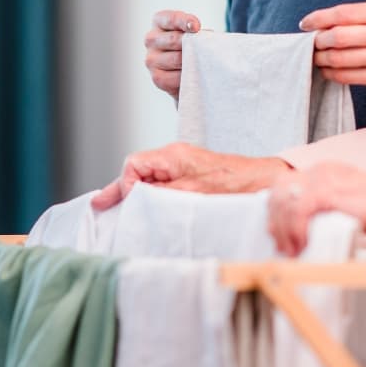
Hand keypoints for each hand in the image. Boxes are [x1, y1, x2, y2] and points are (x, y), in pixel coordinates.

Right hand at [91, 142, 291, 209]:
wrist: (264, 182)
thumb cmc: (233, 186)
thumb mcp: (191, 193)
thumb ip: (159, 193)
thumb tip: (134, 196)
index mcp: (173, 155)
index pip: (134, 164)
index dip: (126, 184)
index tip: (130, 202)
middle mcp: (175, 157)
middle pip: (137, 170)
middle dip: (121, 189)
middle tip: (101, 206)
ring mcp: (183, 166)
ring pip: (149, 178)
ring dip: (136, 194)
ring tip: (119, 211)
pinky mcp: (192, 176)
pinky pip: (163, 184)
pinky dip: (152, 196)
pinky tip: (146, 210)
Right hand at [144, 10, 200, 98]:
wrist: (188, 69)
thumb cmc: (193, 44)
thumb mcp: (194, 31)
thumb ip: (195, 30)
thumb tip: (204, 36)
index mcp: (159, 21)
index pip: (171, 19)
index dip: (184, 22)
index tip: (196, 27)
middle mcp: (151, 39)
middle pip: (174, 40)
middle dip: (191, 45)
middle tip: (203, 49)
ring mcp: (151, 59)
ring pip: (176, 59)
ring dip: (192, 61)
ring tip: (201, 62)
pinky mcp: (156, 77)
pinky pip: (174, 77)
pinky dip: (187, 76)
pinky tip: (193, 74)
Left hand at [267, 162, 365, 256]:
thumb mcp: (344, 199)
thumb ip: (324, 205)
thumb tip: (303, 225)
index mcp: (322, 170)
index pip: (285, 183)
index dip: (277, 207)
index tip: (277, 229)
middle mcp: (318, 171)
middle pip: (279, 191)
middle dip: (275, 219)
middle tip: (280, 243)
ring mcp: (322, 180)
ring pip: (285, 203)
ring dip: (283, 230)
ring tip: (290, 249)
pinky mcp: (327, 192)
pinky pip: (299, 212)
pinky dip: (296, 231)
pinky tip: (301, 244)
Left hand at [300, 0, 365, 120]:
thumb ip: (362, 16)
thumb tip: (323, 23)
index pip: (342, 13)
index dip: (318, 19)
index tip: (305, 24)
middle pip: (337, 37)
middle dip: (318, 41)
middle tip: (313, 43)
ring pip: (338, 58)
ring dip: (322, 59)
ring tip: (318, 57)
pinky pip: (346, 76)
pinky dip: (332, 74)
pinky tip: (329, 70)